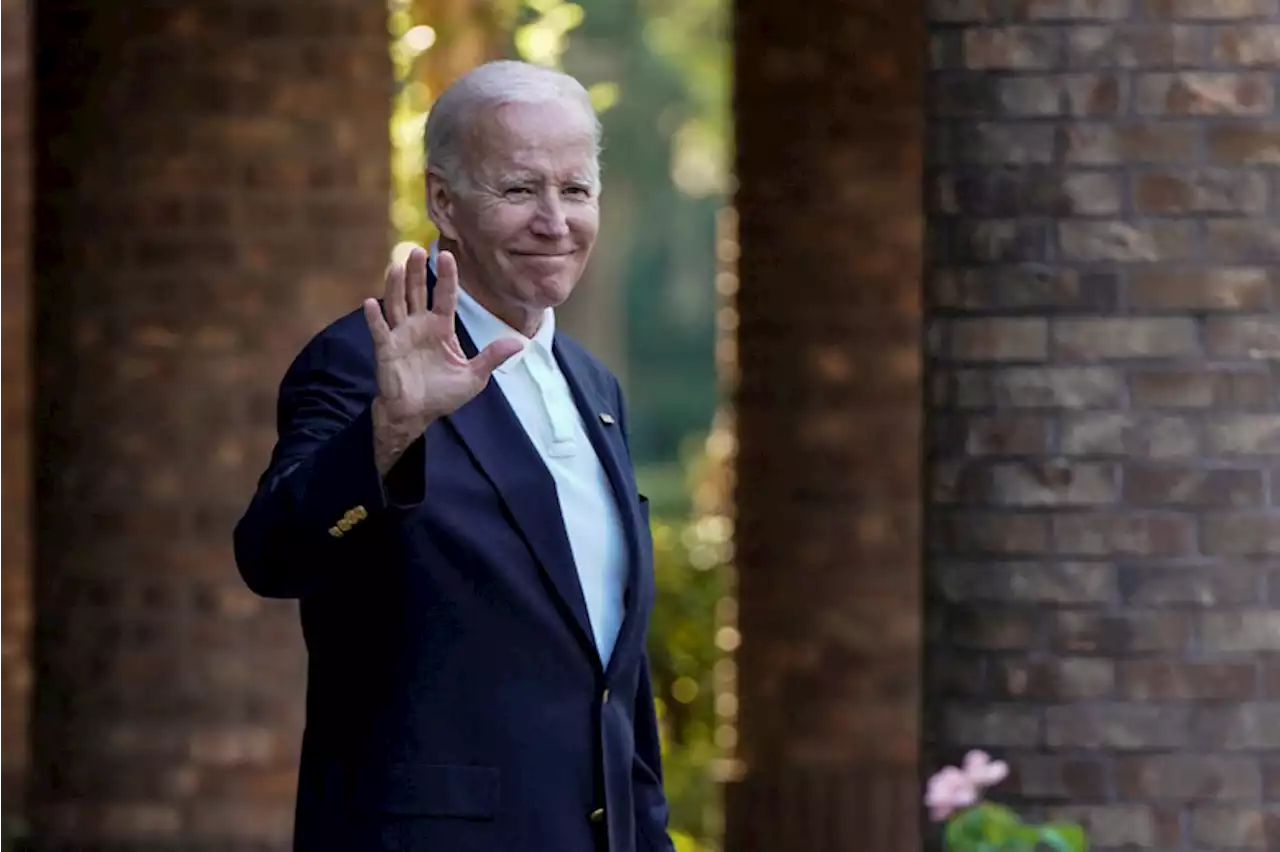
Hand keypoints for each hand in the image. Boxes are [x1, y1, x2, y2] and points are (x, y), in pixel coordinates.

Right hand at [364, 246, 520, 475]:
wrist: (417, 414)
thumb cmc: (443, 394)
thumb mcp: (474, 376)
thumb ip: (492, 357)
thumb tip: (520, 343)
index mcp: (441, 328)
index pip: (445, 296)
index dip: (447, 276)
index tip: (448, 254)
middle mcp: (420, 326)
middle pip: (417, 292)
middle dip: (416, 272)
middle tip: (415, 250)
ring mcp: (401, 335)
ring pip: (397, 304)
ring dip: (395, 286)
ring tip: (395, 265)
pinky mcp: (386, 350)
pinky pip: (379, 331)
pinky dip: (375, 318)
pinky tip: (371, 302)